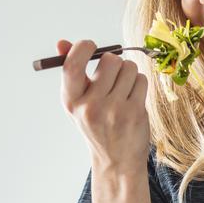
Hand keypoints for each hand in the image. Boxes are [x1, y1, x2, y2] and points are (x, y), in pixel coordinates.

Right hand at [57, 38, 149, 171]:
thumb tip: (62, 43)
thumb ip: (71, 71)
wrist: (116, 160)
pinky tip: (133, 98)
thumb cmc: (96, 124)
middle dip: (114, 62)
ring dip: (129, 74)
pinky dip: (139, 84)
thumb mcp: (78, 102)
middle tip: (112, 76)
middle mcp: (90, 106)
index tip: (91, 46)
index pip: (72, 64)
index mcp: (71, 101)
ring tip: (123, 90)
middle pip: (110, 60)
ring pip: (129, 68)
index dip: (83, 48)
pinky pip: (141, 80)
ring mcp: (114, 110)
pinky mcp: (134, 113)